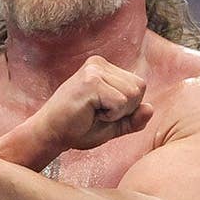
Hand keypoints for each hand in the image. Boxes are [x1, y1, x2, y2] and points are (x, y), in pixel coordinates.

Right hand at [27, 55, 152, 152]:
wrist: (49, 134)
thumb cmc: (76, 129)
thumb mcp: (112, 126)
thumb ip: (133, 119)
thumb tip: (151, 109)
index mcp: (104, 68)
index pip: (139, 86)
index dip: (127, 108)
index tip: (100, 112)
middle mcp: (99, 64)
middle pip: (139, 88)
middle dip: (125, 110)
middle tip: (96, 113)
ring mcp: (94, 71)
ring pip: (133, 95)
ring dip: (116, 113)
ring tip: (92, 112)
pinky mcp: (91, 82)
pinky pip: (121, 102)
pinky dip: (110, 115)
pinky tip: (89, 113)